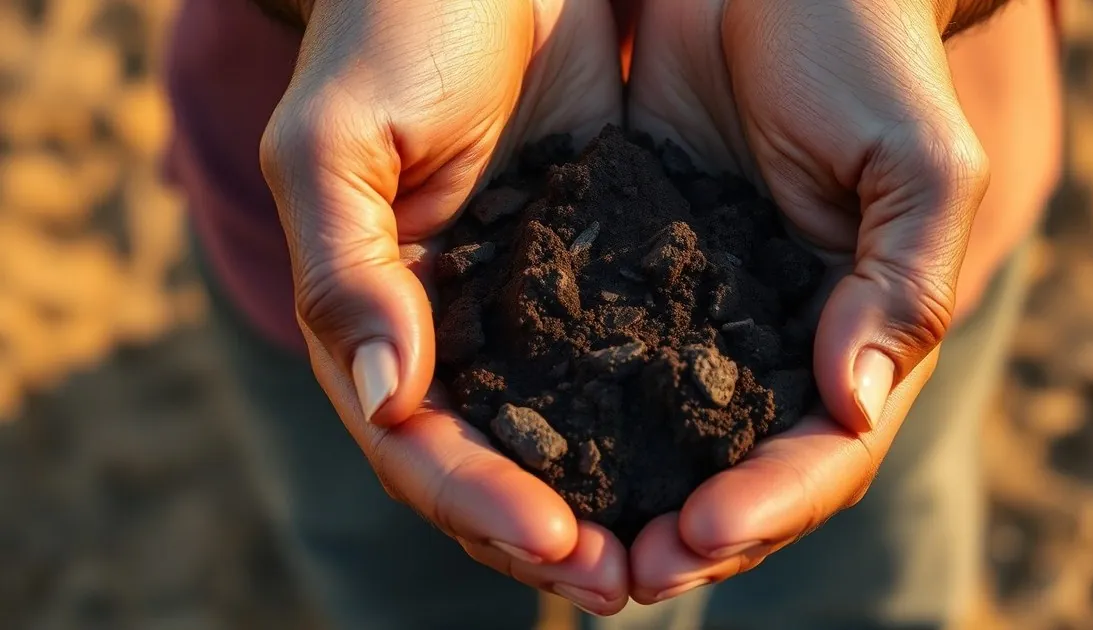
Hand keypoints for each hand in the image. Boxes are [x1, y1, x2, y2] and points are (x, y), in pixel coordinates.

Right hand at [259, 0, 627, 613]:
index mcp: (376, 315)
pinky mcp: (591, 271)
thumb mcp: (340, 139)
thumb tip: (388, 403)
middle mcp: (449, 329)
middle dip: (550, 534)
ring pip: (560, 434)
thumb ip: (347, 272)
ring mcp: (522, 307)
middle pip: (490, 464)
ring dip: (609, 502)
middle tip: (628, 586)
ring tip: (675, 556)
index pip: (416, 442)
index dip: (477, 501)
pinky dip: (654, 423)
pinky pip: (621, 365)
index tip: (556, 544)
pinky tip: (708, 460)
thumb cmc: (395, 25)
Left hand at [624, 0, 1056, 602]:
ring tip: (565, 543)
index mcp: (858, 330)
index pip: (824, 451)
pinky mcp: (640, 277)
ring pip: (669, 439)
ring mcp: (707, 317)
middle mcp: (782, 342)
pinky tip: (526, 451)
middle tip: (621, 575)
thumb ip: (900, 283)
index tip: (701, 534)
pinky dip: (574, 419)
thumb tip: (853, 406)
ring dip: (624, 499)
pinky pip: (605, 365)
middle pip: (742, 471)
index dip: (770, 504)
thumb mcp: (914, 161)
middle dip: (692, 534)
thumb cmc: (864, 52)